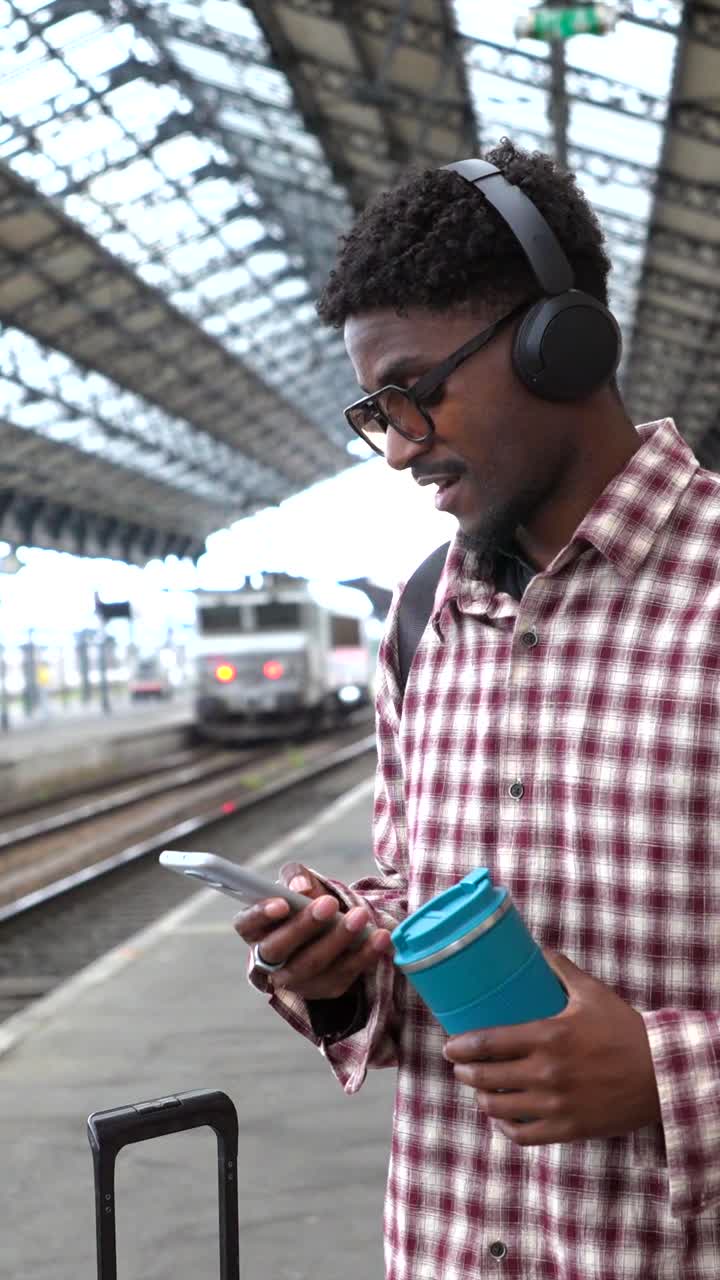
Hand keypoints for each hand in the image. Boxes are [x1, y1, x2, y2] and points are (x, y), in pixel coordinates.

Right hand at [233, 860, 392, 999]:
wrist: (328, 932)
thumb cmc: (305, 903)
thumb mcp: (299, 883)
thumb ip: (296, 877)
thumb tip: (301, 888)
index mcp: (255, 929)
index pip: (247, 924)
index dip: (261, 915)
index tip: (282, 903)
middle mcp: (268, 960)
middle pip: (279, 949)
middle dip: (305, 926)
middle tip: (330, 903)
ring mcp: (296, 980)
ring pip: (313, 964)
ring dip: (338, 940)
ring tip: (361, 916)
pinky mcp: (325, 988)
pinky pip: (344, 975)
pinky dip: (364, 955)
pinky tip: (380, 937)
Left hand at [443, 952, 660, 1145]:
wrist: (661, 1073)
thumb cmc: (626, 1030)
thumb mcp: (592, 993)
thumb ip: (562, 969)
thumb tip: (539, 951)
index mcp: (548, 1037)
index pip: (488, 1043)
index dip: (460, 1046)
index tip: (449, 1045)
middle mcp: (546, 1073)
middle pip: (486, 1077)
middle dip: (465, 1072)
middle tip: (459, 1066)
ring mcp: (556, 1104)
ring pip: (500, 1108)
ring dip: (481, 1099)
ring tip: (478, 1090)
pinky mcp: (569, 1129)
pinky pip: (524, 1136)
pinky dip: (506, 1128)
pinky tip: (501, 1119)